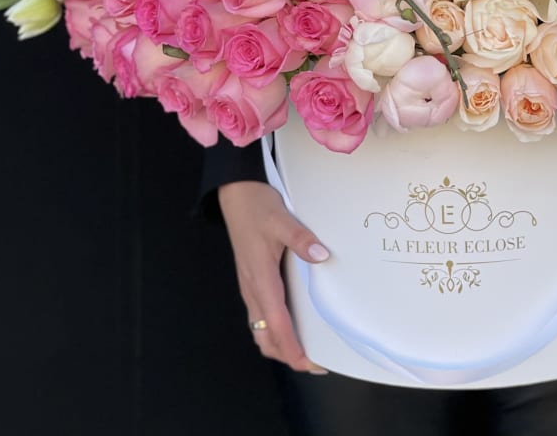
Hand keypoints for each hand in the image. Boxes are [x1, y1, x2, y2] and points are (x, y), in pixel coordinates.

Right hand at [217, 180, 329, 372]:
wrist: (235, 193)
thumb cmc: (257, 207)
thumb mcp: (281, 219)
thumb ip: (301, 239)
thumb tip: (321, 256)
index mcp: (261, 279)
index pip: (277, 325)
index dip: (293, 348)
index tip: (309, 364)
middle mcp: (253, 288)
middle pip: (266, 336)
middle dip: (287, 354)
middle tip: (315, 361)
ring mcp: (250, 286)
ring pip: (261, 328)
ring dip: (280, 344)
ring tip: (306, 348)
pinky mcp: (251, 279)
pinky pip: (261, 314)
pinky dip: (275, 329)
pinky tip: (292, 323)